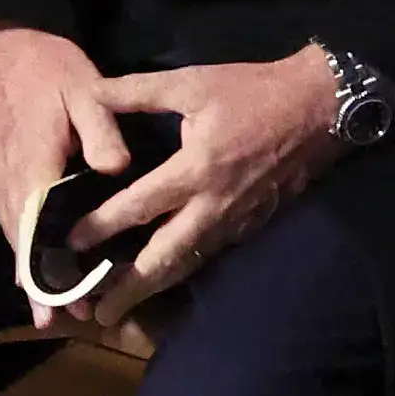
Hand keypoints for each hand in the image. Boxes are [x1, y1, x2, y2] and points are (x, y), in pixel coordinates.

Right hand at [0, 21, 125, 325]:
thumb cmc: (47, 70)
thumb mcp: (84, 91)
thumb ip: (102, 132)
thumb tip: (118, 171)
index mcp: (31, 168)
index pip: (33, 235)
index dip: (46, 275)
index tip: (61, 309)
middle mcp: (4, 185)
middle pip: (21, 246)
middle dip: (45, 282)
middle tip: (77, 314)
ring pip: (14, 234)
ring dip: (36, 264)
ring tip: (69, 295)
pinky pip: (10, 217)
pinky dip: (28, 239)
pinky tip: (48, 253)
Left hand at [68, 48, 341, 324]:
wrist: (324, 104)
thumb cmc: (256, 91)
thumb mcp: (194, 82)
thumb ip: (138, 91)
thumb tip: (90, 94)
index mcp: (197, 168)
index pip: (139, 206)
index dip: (101, 227)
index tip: (70, 244)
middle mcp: (215, 202)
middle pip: (166, 257)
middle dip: (131, 287)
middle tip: (101, 313)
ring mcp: (239, 216)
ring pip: (191, 260)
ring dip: (157, 285)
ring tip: (128, 304)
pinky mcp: (257, 219)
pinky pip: (215, 249)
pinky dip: (188, 264)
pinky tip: (172, 269)